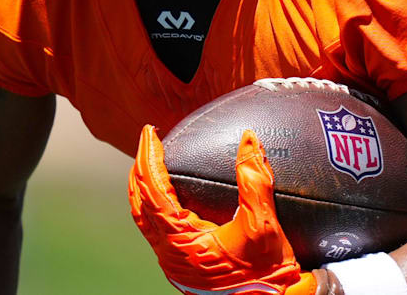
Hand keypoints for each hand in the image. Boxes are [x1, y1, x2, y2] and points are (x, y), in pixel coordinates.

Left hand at [129, 125, 317, 294]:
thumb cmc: (267, 273)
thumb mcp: (263, 224)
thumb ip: (255, 179)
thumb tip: (249, 140)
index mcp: (180, 241)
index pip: (152, 189)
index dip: (149, 156)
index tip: (149, 132)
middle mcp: (168, 254)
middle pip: (138, 203)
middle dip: (140, 167)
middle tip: (148, 140)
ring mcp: (172, 263)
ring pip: (143, 218)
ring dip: (143, 188)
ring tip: (150, 162)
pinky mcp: (181, 266)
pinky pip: (155, 230)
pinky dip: (154, 205)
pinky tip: (167, 194)